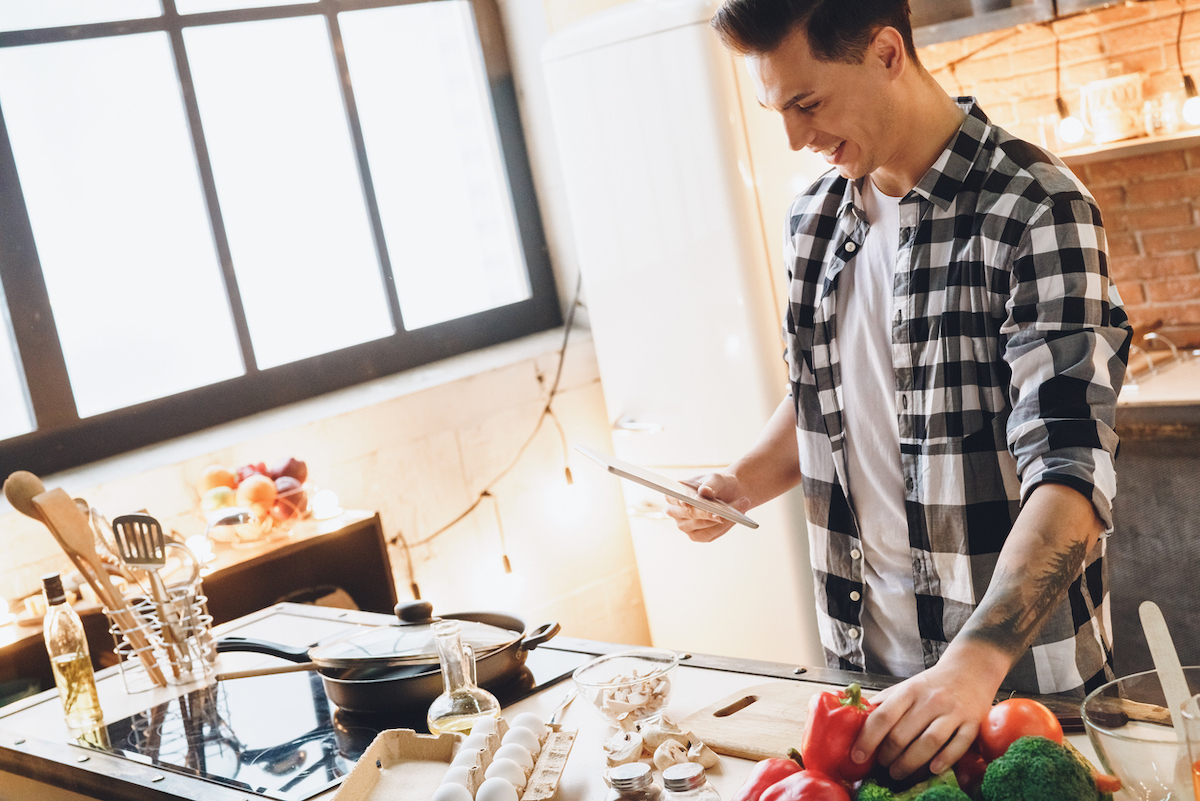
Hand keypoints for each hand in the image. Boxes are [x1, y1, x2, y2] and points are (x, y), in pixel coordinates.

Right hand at [663, 472, 750, 542]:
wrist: (731, 494)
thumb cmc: (718, 484)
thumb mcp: (717, 479)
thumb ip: (711, 484)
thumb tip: (705, 492)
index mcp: (674, 494)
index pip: (673, 498)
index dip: (679, 501)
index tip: (687, 503)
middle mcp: (675, 512)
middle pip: (688, 514)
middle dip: (705, 513)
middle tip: (721, 512)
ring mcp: (685, 526)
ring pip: (700, 525)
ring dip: (720, 518)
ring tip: (740, 505)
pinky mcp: (697, 536)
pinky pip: (710, 534)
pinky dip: (723, 526)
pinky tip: (734, 518)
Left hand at [851, 647, 1005, 779]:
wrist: (969, 671)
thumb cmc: (932, 684)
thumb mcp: (906, 687)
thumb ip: (885, 703)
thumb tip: (858, 719)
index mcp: (910, 690)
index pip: (883, 716)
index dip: (868, 738)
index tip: (857, 755)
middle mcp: (931, 700)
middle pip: (903, 734)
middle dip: (887, 755)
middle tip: (881, 766)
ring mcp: (953, 712)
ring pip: (929, 742)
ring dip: (910, 763)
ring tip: (898, 772)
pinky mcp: (972, 723)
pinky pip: (958, 746)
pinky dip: (944, 760)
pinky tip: (932, 770)